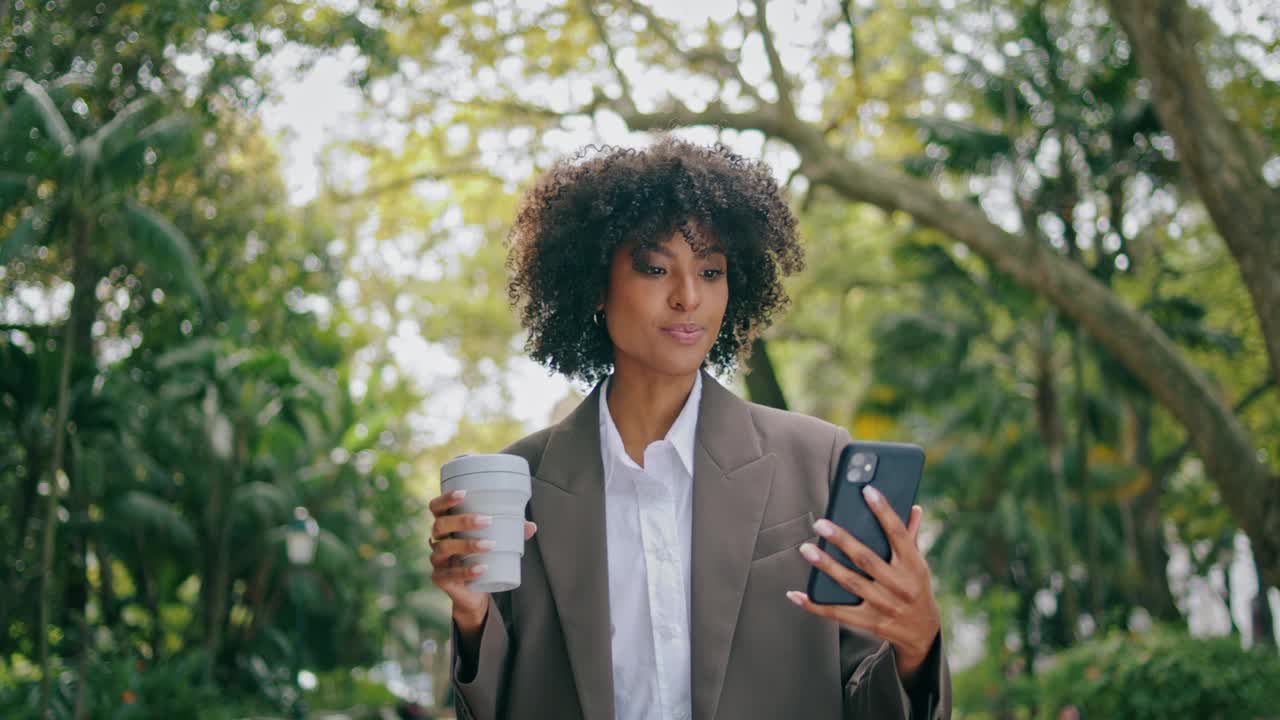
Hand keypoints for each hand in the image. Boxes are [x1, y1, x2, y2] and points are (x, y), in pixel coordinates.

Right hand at [428, 490, 536, 632]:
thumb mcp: (497, 541)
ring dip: (468, 545)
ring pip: (444, 548)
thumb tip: (531, 526)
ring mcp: (437, 560)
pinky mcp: (440, 578)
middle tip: (487, 520)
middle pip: (440, 525)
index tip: (464, 493)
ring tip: (490, 545)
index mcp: (446, 525)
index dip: (446, 499)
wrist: (474, 591)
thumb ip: (511, 532)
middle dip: (462, 521)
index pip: (437, 507)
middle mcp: (436, 540)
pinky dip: (467, 571)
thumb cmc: (482, 557)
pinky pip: (450, 574)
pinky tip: (482, 568)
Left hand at [786, 485, 940, 681]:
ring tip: (806, 549)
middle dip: (842, 540)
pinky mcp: (869, 623)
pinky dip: (814, 604)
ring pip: (850, 583)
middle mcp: (900, 586)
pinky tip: (795, 594)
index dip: (884, 511)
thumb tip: (913, 507)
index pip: (898, 534)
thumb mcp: (919, 563)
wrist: (923, 633)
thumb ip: (911, 536)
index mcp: (914, 566)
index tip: (867, 490)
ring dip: (826, 566)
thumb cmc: (916, 588)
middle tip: (821, 524)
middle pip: (867, 559)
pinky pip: (837, 613)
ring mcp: (884, 606)